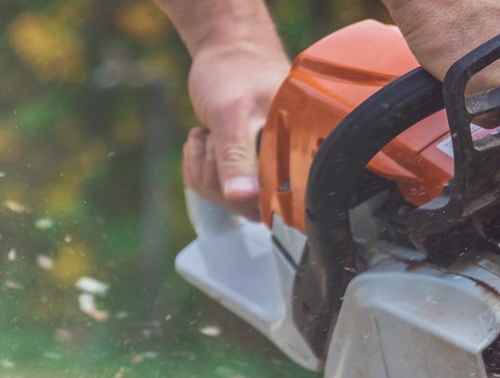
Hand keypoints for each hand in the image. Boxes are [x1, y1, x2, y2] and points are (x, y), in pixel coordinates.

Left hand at [181, 41, 289, 219]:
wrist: (224, 48)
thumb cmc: (235, 70)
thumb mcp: (231, 116)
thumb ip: (237, 159)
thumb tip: (241, 198)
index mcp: (299, 153)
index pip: (280, 201)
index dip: (248, 194)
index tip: (227, 163)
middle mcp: (287, 164)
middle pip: (251, 207)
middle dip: (218, 177)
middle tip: (212, 141)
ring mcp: (265, 167)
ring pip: (229, 200)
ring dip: (205, 169)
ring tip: (207, 135)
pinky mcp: (246, 167)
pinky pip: (218, 189)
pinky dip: (201, 167)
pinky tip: (206, 140)